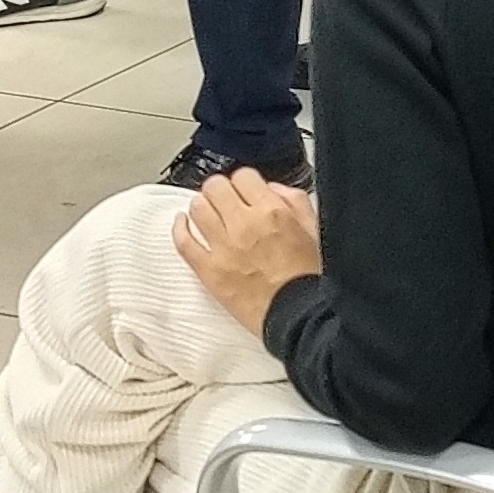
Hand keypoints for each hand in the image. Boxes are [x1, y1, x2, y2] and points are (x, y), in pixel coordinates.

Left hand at [174, 169, 321, 336]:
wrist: (297, 316)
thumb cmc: (308, 277)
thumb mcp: (314, 229)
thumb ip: (294, 201)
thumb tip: (272, 188)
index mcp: (272, 212)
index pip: (243, 176)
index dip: (244, 182)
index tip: (245, 190)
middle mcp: (244, 224)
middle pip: (215, 186)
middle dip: (220, 190)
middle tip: (224, 200)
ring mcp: (223, 248)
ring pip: (197, 207)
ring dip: (202, 206)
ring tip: (208, 213)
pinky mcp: (208, 271)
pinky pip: (183, 241)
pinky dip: (179, 228)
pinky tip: (182, 223)